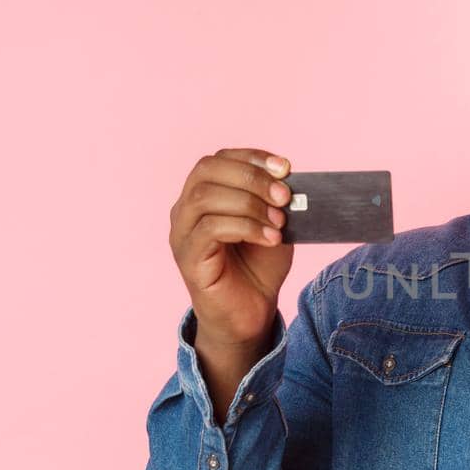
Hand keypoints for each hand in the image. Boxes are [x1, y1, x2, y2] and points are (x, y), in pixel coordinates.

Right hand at [168, 147, 295, 348]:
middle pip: (207, 170)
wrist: (251, 313)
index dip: (252, 157)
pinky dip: (246, 228)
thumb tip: (288, 176)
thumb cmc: (259, 266)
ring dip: (249, 204)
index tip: (286, 168)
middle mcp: (185, 209)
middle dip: (251, 177)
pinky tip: (270, 238)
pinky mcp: (187, 258)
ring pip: (206, 197)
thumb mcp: (273, 222)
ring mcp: (182, 233)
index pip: (219, 159)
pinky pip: (210, 229)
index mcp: (203, 194)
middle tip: (284, 196)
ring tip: (279, 222)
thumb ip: (274, 198)